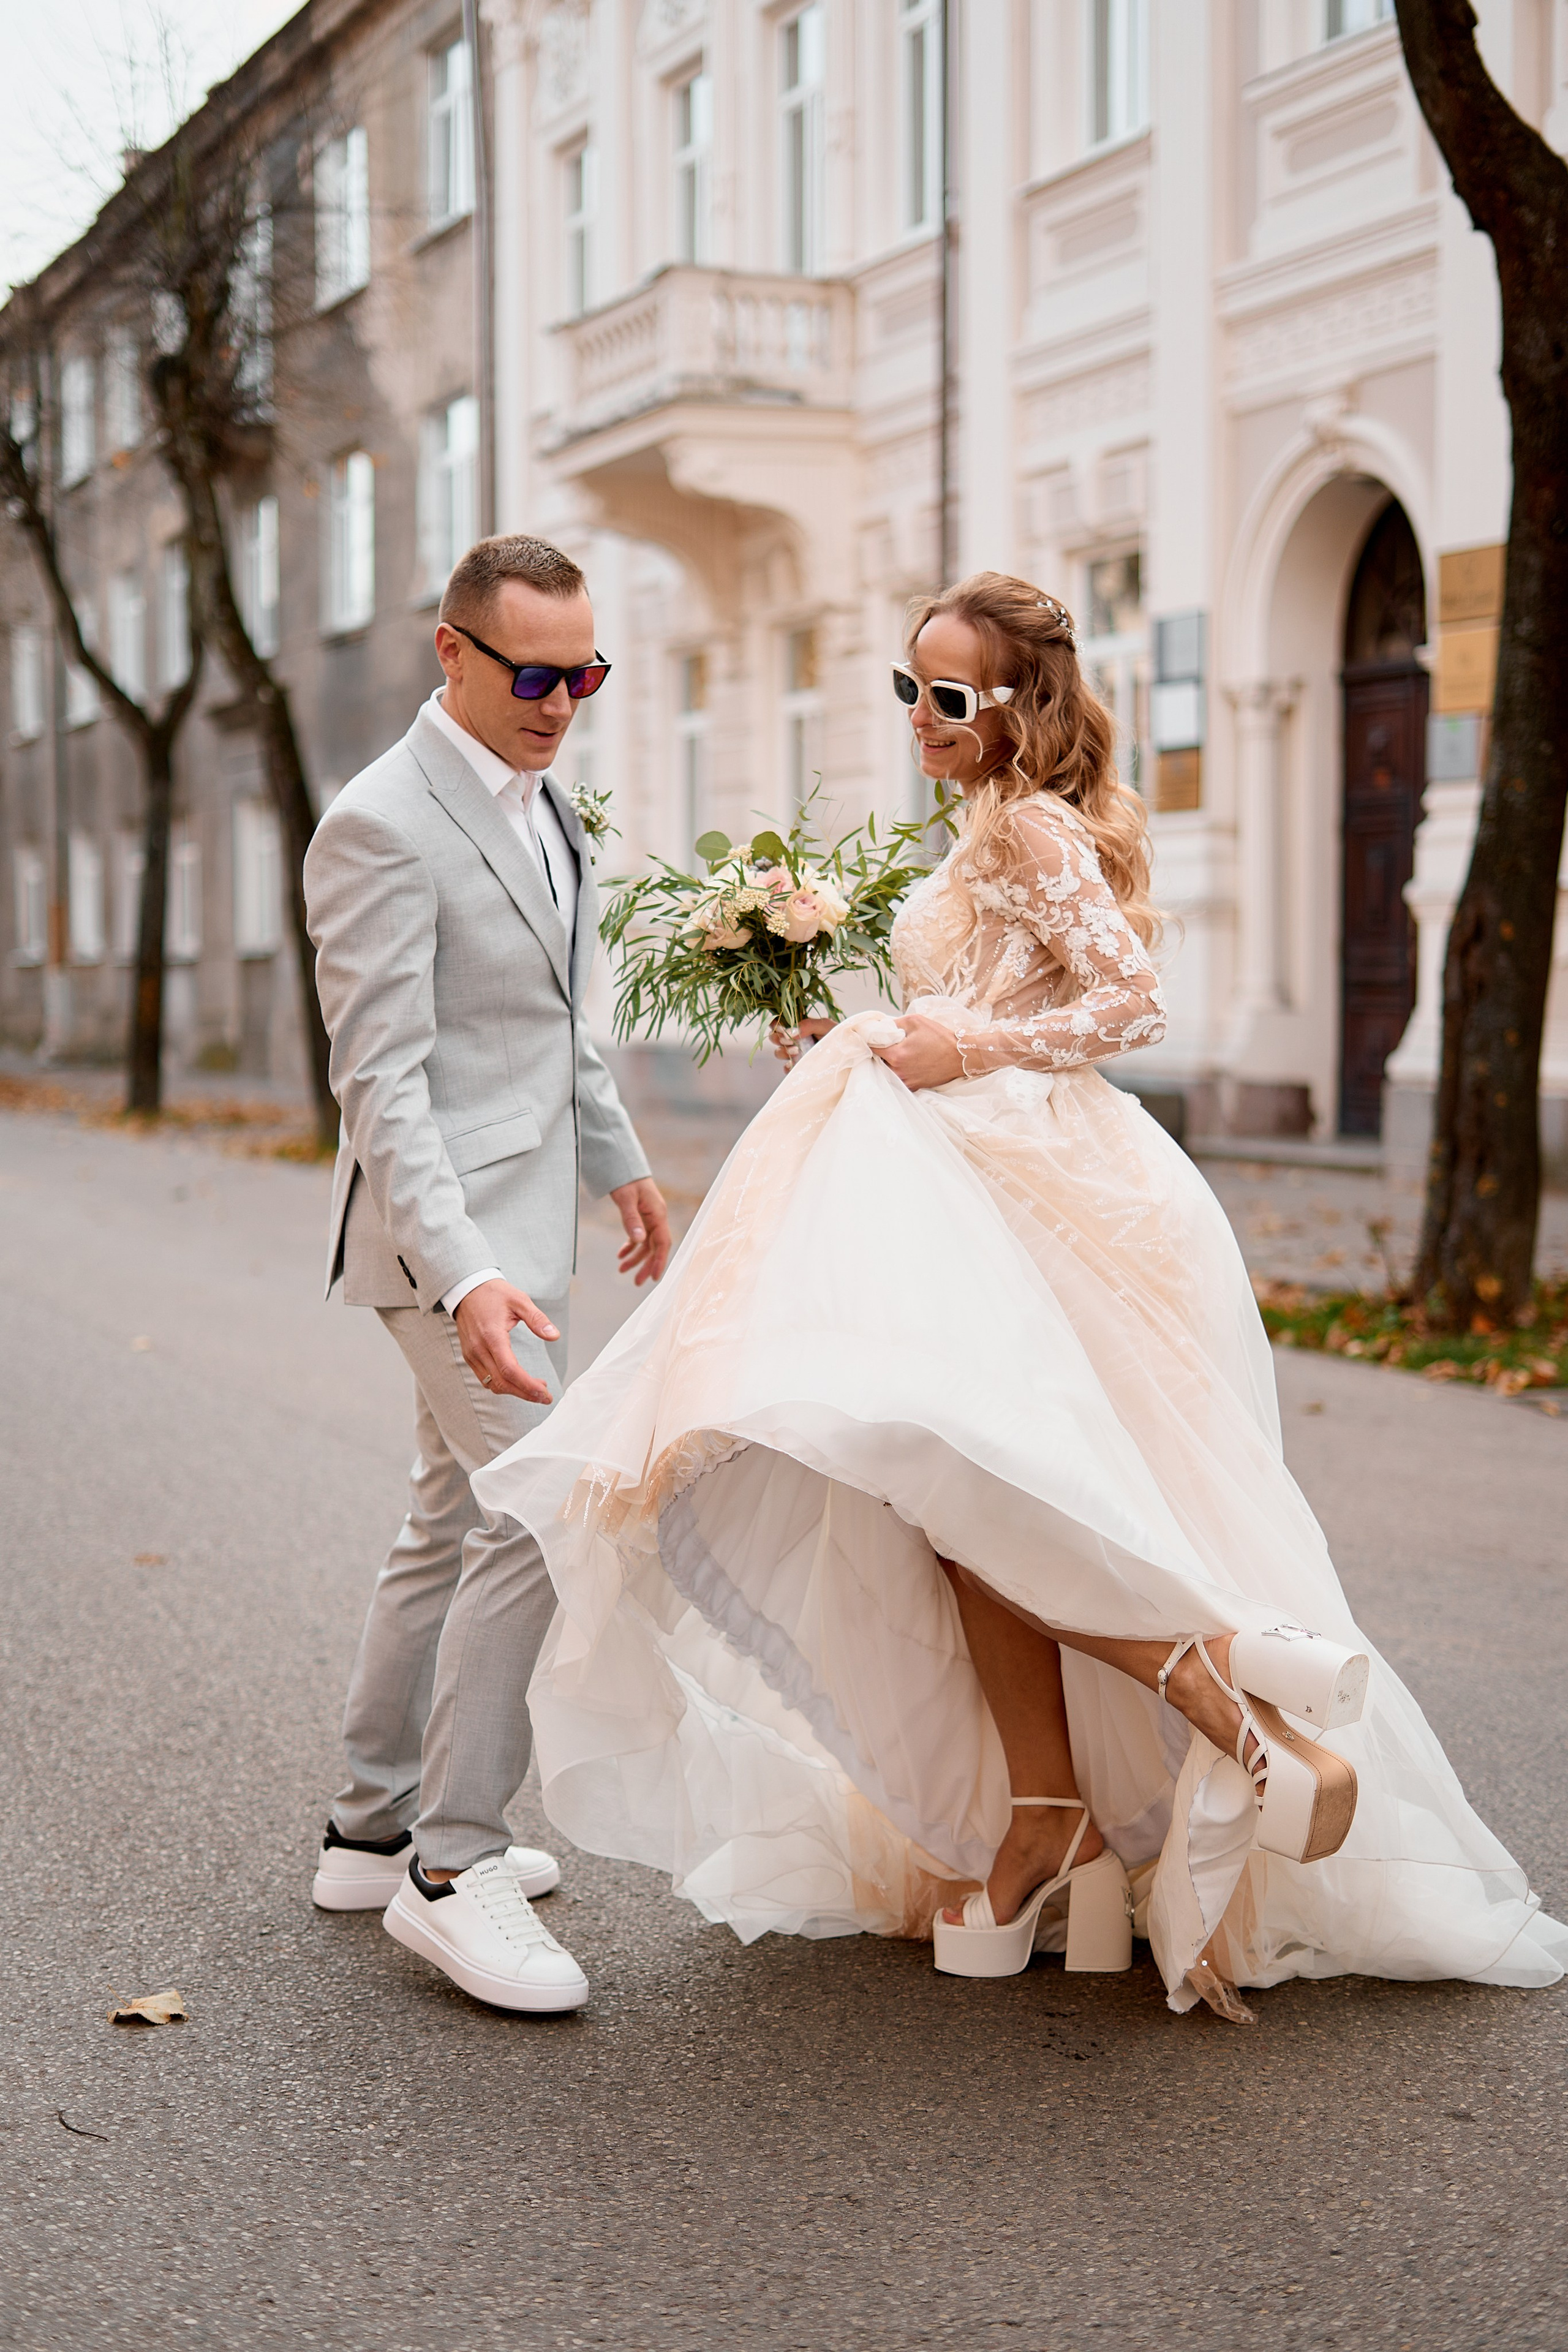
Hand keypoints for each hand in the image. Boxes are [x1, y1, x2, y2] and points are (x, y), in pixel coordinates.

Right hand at [453, 1279, 558, 1404]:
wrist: (467, 1289)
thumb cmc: (494, 1294)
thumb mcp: (519, 1300)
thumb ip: (537, 1319)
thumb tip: (554, 1336)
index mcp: (492, 1336)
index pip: (510, 1370)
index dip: (528, 1386)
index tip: (545, 1393)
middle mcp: (479, 1349)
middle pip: (502, 1382)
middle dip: (526, 1393)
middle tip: (545, 1397)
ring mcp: (471, 1355)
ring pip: (492, 1384)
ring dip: (515, 1391)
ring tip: (536, 1390)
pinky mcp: (469, 1356)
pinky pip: (485, 1378)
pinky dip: (502, 1384)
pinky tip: (518, 1382)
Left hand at [610, 1176, 670, 1285]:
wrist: (623, 1163)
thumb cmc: (626, 1179)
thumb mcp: (626, 1199)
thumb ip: (631, 1219)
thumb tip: (638, 1241)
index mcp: (657, 1214)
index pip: (663, 1243)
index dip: (660, 1261)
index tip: (655, 1278)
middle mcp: (656, 1217)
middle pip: (655, 1247)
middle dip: (647, 1265)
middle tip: (636, 1282)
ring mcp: (649, 1217)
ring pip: (646, 1243)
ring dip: (636, 1257)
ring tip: (622, 1270)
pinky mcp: (641, 1216)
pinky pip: (639, 1236)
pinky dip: (631, 1246)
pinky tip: (620, 1255)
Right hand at [770, 1017, 837, 1067]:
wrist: (851, 1054)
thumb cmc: (840, 1036)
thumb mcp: (825, 1025)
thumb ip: (807, 1025)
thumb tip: (788, 1032)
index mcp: (800, 1026)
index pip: (779, 1023)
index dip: (776, 1026)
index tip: (784, 1031)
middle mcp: (796, 1039)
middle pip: (775, 1038)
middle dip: (778, 1039)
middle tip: (790, 1042)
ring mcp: (797, 1054)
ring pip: (779, 1053)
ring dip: (784, 1052)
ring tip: (797, 1052)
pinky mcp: (799, 1068)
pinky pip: (786, 1068)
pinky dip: (788, 1067)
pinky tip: (796, 1064)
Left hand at [869, 1012, 963, 1090]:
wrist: (959, 1056)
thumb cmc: (939, 1038)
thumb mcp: (915, 1021)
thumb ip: (894, 1023)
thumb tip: (881, 1027)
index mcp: (896, 1055)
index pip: (871, 1047)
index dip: (870, 1039)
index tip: (872, 1035)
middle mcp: (898, 1071)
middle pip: (877, 1061)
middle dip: (879, 1052)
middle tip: (887, 1043)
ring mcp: (905, 1081)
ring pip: (886, 1071)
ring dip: (887, 1063)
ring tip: (897, 1053)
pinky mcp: (913, 1087)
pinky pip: (897, 1079)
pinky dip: (898, 1071)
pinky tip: (906, 1063)